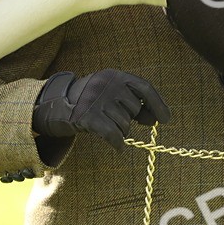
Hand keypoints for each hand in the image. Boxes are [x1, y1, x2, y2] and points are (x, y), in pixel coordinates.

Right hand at [32, 69, 170, 149]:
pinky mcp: (87, 117)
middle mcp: (106, 84)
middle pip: (134, 110)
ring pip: (124, 124)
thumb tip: (155, 120)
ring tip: (105, 125)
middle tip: (114, 119)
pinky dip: (119, 144)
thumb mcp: (111, 95)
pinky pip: (113, 135)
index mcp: (115, 75)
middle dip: (129, 120)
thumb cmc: (91, 102)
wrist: (57, 106)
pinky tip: (120, 149)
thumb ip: (133, 104)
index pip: (144, 88)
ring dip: (119, 130)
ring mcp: (96, 99)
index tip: (166, 119)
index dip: (158, 104)